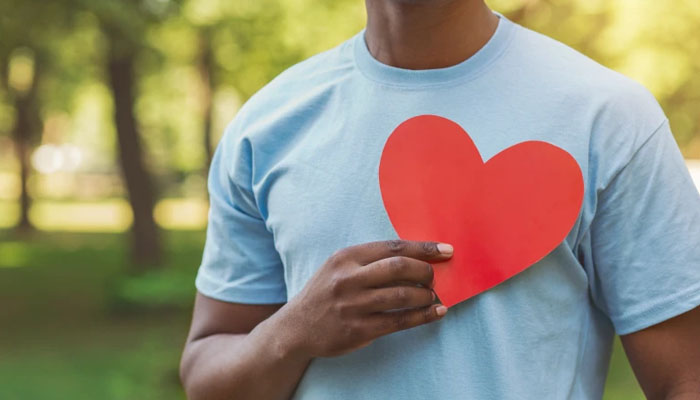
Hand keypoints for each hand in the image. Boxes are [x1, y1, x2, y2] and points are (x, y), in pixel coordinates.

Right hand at [278, 239, 452, 357]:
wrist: (297, 327)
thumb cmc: (326, 292)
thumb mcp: (339, 266)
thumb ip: (370, 260)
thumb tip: (416, 257)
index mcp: (345, 257)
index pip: (393, 247)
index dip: (423, 248)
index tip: (445, 250)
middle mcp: (348, 279)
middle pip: (399, 267)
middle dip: (426, 271)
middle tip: (434, 277)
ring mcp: (353, 306)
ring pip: (402, 295)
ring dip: (426, 295)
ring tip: (433, 296)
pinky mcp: (358, 330)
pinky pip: (399, 321)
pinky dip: (423, 316)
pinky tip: (436, 313)